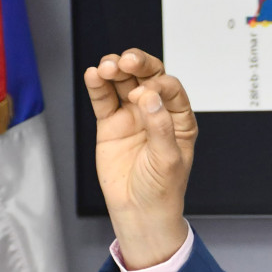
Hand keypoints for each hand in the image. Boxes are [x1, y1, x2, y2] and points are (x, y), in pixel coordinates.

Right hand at [83, 49, 194, 268]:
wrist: (139, 210)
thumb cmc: (162, 189)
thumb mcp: (168, 159)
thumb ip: (159, 127)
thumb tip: (149, 96)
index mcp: (179, 119)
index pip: (170, 89)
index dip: (158, 84)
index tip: (146, 94)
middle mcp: (156, 112)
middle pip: (147, 76)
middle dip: (137, 64)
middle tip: (125, 61)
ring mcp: (132, 115)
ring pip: (122, 82)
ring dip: (114, 69)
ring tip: (106, 67)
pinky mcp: (110, 123)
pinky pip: (103, 99)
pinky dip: (97, 85)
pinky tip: (93, 75)